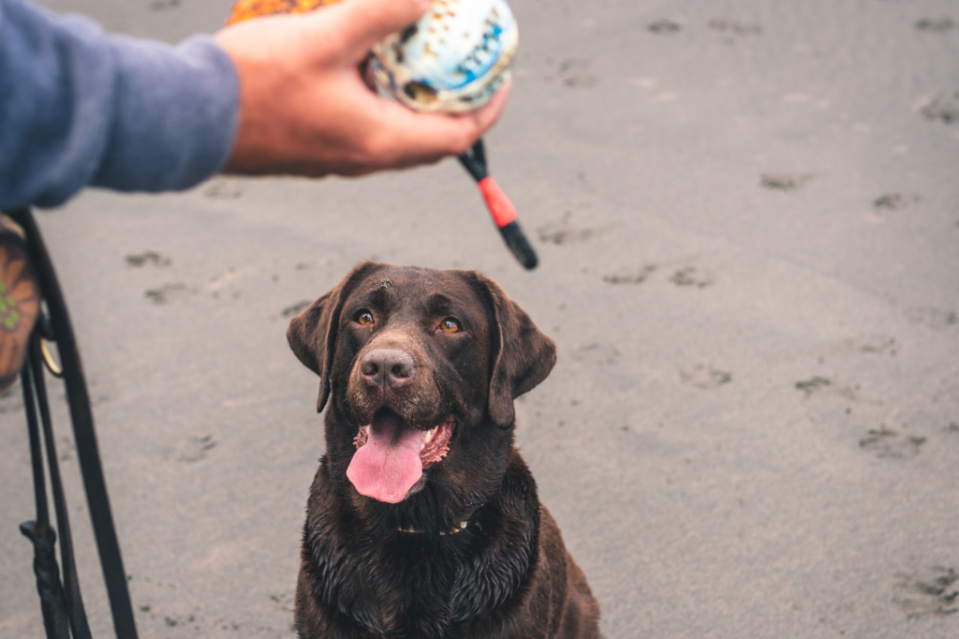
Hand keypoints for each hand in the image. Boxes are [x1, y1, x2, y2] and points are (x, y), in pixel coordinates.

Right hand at [215, 0, 510, 177]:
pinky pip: (366, 129)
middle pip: (431, 139)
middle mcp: (365, 160)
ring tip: (421, 60)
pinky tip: (369, 66)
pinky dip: (383, 102)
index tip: (501, 77)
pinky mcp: (315, 151)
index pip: (457, 137)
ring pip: (397, 134)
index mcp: (380, 142)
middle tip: (465, 66)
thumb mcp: (327, 35)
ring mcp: (338, 160)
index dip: (488, 108)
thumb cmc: (256, 83)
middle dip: (456, 103)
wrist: (189, 120)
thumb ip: (382, 12)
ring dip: (416, 101)